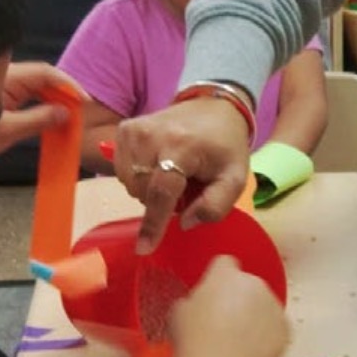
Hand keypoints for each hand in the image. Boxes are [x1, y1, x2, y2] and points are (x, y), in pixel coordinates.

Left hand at [0, 62, 87, 155]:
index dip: (67, 85)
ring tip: (67, 116)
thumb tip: (65, 113)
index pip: (44, 73)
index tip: (84, 100)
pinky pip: (26, 94)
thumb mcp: (8, 130)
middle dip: (62, 93)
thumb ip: (39, 119)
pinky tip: (49, 116)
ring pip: (35, 86)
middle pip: (41, 78)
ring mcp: (0, 85)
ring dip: (53, 99)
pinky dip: (40, 104)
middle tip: (79, 111)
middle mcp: (4, 77)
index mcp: (6, 78)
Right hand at [115, 97, 250, 254]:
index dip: (154, 223)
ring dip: (149, 188)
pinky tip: (157, 165)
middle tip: (185, 185)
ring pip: (129, 183)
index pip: (161, 191)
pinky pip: (121, 169)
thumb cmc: (225, 146)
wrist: (215, 108)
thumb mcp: (235, 178)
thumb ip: (216, 205)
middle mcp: (152, 135)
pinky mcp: (125, 129)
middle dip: (161, 200)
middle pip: (143, 190)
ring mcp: (134, 130)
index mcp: (182, 146)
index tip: (144, 248)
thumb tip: (183, 222)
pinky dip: (137, 176)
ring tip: (173, 173)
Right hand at [169, 256, 288, 356]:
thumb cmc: (194, 341)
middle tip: (222, 323)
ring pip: (263, 307)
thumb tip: (197, 305)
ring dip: (254, 318)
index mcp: (225, 275)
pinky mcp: (285, 328)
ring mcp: (273, 305)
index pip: (224, 263)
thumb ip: (192, 301)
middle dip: (238, 299)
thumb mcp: (177, 313)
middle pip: (246, 285)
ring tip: (235, 344)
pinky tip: (249, 354)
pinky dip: (266, 337)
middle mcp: (254, 284)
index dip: (218, 277)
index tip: (213, 291)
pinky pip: (274, 328)